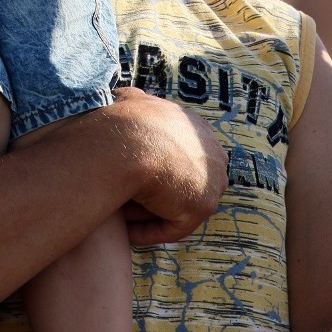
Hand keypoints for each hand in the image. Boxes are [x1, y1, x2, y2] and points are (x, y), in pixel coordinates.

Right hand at [111, 88, 227, 243]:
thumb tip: (129, 98)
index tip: (131, 173)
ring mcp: (211, 178)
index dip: (156, 164)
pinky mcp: (202, 206)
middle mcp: (210, 150)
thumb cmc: (120, 119)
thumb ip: (135, 102)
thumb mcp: (129, 99)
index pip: (182, 151)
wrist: (126, 139)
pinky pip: (174, 225)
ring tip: (122, 218)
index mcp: (195, 125)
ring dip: (152, 211)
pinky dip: (150, 231)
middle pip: (185, 178)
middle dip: (160, 190)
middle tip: (127, 199)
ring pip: (178, 203)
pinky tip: (128, 233)